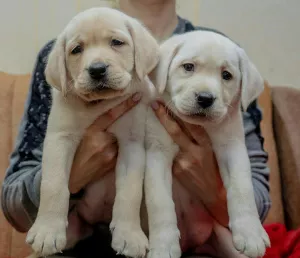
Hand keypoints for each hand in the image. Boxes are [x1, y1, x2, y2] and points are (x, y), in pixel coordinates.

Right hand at [69, 93, 140, 193]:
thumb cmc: (75, 154)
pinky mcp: (114, 163)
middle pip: (120, 128)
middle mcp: (103, 141)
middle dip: (125, 125)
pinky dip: (120, 150)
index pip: (111, 114)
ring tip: (110, 144)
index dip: (125, 104)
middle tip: (131, 119)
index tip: (138, 96)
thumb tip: (114, 116)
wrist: (72, 178)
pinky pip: (121, 152)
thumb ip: (97, 127)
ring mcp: (110, 153)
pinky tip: (112, 152)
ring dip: (121, 140)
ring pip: (122, 140)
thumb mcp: (82, 136)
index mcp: (92, 131)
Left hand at [151, 101, 228, 225]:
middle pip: (177, 132)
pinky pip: (168, 156)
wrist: (213, 194)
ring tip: (151, 118)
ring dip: (160, 131)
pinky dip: (163, 149)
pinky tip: (155, 142)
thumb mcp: (211, 153)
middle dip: (164, 117)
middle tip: (154, 104)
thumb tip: (184, 123)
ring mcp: (183, 162)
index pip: (193, 126)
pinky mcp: (176, 171)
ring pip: (169, 143)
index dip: (182, 114)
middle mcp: (195, 153)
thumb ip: (199, 140)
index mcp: (206, 146)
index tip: (171, 102)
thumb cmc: (212, 170)